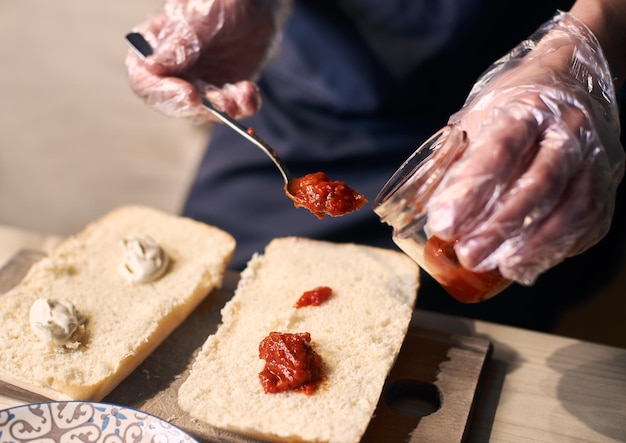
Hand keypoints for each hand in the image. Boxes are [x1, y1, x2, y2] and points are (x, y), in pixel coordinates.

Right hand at [125, 0, 280, 121]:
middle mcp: (171, 71)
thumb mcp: (203, 15)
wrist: (255, 9)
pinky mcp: (220, 93)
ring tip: (244, 95)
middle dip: (200, 109)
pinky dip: (242, 106)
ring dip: (225, 109)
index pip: (143, 80)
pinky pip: (229, 110)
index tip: (190, 95)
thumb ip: (181, 41)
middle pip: (172, 104)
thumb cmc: (223, 3)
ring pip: (203, 111)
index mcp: (154, 47)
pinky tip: (250, 92)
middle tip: (224, 104)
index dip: (164, 94)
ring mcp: (196, 84)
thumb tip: (152, 65)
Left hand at [426, 11, 624, 284]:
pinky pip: (590, 220)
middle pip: (538, 184)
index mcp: (526, 108)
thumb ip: (457, 156)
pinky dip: (560, 246)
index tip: (443, 224)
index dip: (470, 192)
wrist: (573, 77)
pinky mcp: (607, 180)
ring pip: (571, 207)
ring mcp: (594, 156)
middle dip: (500, 226)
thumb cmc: (515, 103)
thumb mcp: (478, 114)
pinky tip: (532, 263)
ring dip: (534, 245)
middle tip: (468, 255)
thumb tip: (429, 208)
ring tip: (502, 267)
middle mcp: (567, 130)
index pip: (499, 151)